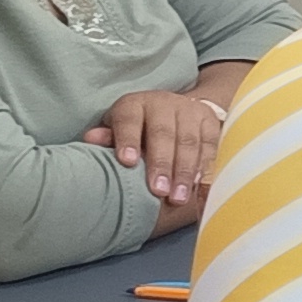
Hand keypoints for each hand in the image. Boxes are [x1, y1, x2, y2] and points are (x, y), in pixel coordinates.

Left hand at [85, 88, 228, 206]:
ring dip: (185, 172)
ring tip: (179, 198)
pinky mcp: (210, 120)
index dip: (128, 140)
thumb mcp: (119, 130)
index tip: (128, 162)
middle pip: (163, 133)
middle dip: (162, 164)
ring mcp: (189, 110)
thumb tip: (90, 139)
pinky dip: (207, 168)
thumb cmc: (139, 129)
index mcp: (135, 105)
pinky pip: (211, 145)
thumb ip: (108, 138)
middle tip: (158, 191)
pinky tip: (200, 187)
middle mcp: (163, 103)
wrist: (176, 110)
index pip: (130, 120)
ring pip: (189, 141)